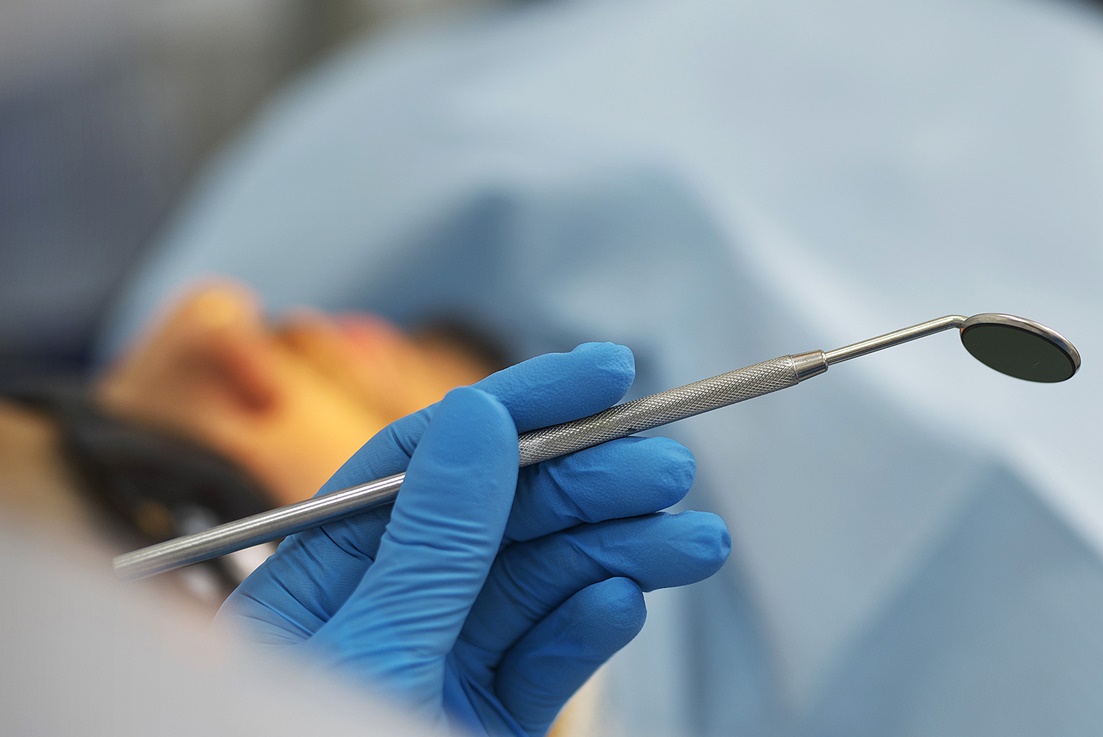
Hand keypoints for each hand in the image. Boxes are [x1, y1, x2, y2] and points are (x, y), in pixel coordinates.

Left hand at [218, 343, 730, 735]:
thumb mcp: (372, 648)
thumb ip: (432, 541)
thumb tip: (481, 423)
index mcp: (323, 577)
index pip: (430, 458)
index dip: (522, 405)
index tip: (606, 375)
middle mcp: (386, 610)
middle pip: (503, 514)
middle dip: (591, 484)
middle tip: (669, 469)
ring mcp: (443, 665)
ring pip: (544, 581)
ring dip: (620, 550)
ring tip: (694, 540)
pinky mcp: (491, 719)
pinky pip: (549, 657)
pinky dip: (592, 628)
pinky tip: (622, 601)